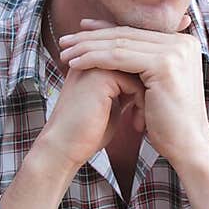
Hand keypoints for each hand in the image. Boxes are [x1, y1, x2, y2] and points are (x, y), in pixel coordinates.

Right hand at [35, 59, 147, 173]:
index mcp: (90, 64)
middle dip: (145, 90)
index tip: (141, 113)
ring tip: (140, 121)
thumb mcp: (108, 105)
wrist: (63, 147)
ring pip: (137, 73)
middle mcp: (91, 60)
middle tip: (143, 116)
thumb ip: (122, 90)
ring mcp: (94, 66)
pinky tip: (136, 124)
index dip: (140, 86)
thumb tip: (141, 84)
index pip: (128, 63)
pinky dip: (141, 104)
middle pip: (134, 65)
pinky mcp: (100, 77)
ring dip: (144, 98)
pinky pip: (134, 82)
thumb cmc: (85, 133)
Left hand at [57, 14, 208, 167]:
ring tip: (65, 53)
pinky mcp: (164, 64)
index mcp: (183, 43)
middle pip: (128, 34)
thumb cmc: (168, 121)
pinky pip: (119, 58)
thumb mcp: (154, 84)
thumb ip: (141, 61)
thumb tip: (116, 45)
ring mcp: (175, 51)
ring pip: (121, 44)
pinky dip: (94, 59)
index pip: (136, 31)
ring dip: (88, 47)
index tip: (81, 31)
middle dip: (93, 36)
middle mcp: (183, 42)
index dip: (106, 29)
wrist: (187, 146)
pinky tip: (76, 64)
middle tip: (66, 40)